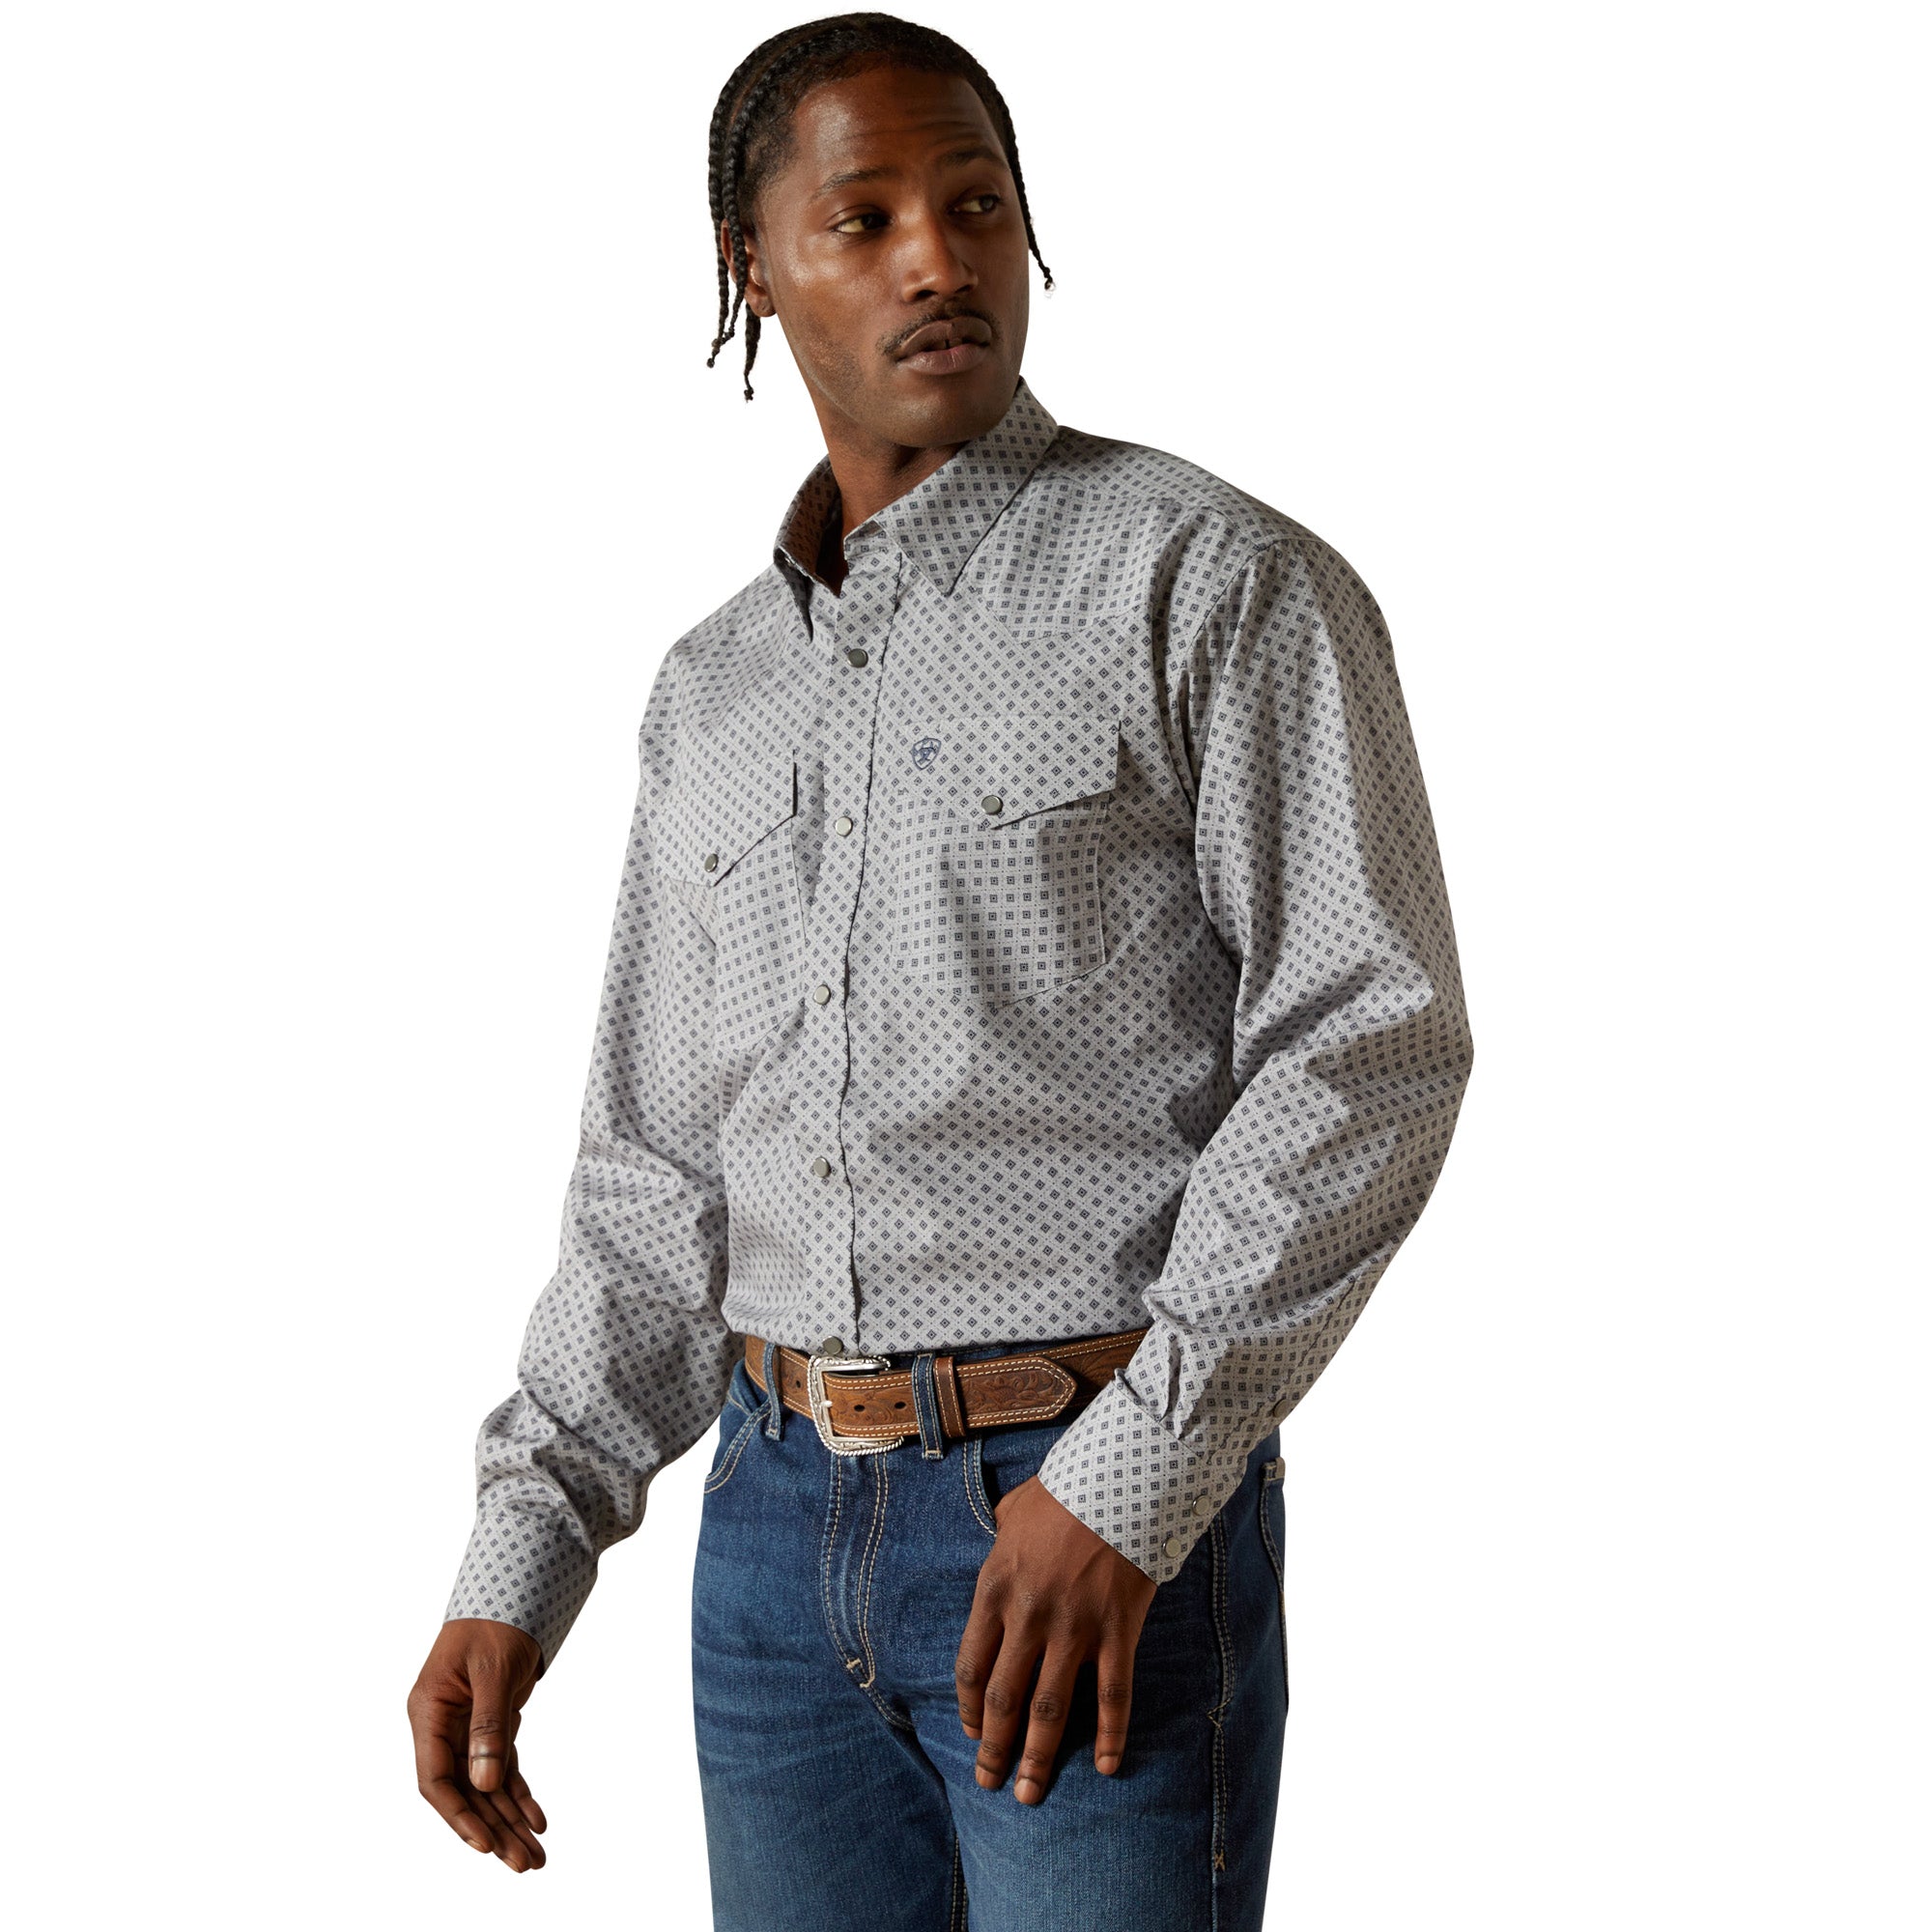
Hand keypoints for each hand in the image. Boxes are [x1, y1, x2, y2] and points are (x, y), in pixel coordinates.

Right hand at [407, 1618, 547, 1870]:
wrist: (514, 1590)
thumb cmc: (495, 1622)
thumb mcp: (493, 1670)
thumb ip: (488, 1726)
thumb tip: (484, 1784)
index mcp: (429, 1711)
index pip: (436, 1778)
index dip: (459, 1816)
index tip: (486, 1844)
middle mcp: (443, 1726)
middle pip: (465, 1792)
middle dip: (495, 1830)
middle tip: (526, 1864)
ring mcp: (466, 1728)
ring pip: (486, 1787)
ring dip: (510, 1821)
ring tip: (536, 1856)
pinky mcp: (490, 1726)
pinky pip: (503, 1768)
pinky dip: (520, 1794)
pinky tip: (538, 1820)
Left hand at [955, 1474, 1156, 1803]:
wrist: (1120, 1478)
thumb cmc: (1065, 1490)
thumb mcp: (1014, 1509)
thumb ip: (1001, 1534)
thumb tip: (999, 1535)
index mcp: (995, 1589)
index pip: (972, 1667)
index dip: (971, 1711)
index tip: (974, 1735)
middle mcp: (1028, 1617)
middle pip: (1004, 1700)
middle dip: (995, 1749)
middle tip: (992, 1784)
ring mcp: (1074, 1628)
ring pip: (1049, 1709)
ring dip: (1038, 1757)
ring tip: (1031, 1794)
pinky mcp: (1117, 1632)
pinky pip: (1112, 1696)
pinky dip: (1110, 1735)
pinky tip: (1105, 1765)